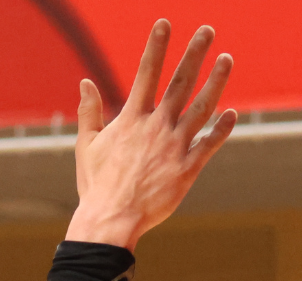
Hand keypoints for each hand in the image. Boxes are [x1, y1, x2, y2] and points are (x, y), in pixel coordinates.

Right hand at [67, 20, 234, 249]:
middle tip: (207, 30)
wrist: (110, 219)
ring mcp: (174, 147)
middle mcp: (156, 127)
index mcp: (130, 120)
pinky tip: (231, 113)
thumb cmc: (95, 185)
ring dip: (217, 81)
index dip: (156, 47)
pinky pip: (209, 144)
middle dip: (195, 54)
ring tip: (227, 59)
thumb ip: (89, 112)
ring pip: (202, 107)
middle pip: (180, 83)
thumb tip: (85, 83)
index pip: (146, 74)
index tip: (165, 24)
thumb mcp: (86, 146)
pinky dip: (222, 128)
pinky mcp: (187, 168)